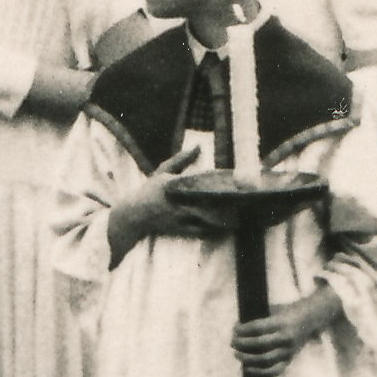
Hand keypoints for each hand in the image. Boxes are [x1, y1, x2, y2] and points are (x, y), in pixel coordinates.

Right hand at [109, 144, 227, 257]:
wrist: (134, 215)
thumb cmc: (150, 190)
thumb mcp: (162, 172)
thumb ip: (181, 159)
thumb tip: (199, 146)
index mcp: (174, 184)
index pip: (200, 182)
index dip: (218, 184)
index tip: (233, 183)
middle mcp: (177, 200)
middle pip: (206, 202)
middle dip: (224, 203)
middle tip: (242, 202)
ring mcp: (178, 216)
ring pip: (205, 218)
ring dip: (221, 218)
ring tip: (238, 217)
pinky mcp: (179, 229)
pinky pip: (199, 231)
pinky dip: (212, 229)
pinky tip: (224, 228)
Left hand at [234, 286, 342, 376]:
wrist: (311, 318)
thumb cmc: (287, 311)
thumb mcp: (274, 310)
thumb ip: (258, 318)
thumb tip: (236, 329)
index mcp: (281, 322)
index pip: (257, 328)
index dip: (243, 330)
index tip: (235, 329)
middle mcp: (286, 338)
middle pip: (260, 344)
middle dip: (242, 344)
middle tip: (233, 342)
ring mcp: (289, 350)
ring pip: (266, 360)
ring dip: (248, 359)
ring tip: (237, 354)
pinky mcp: (290, 359)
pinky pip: (274, 370)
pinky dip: (259, 372)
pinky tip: (247, 368)